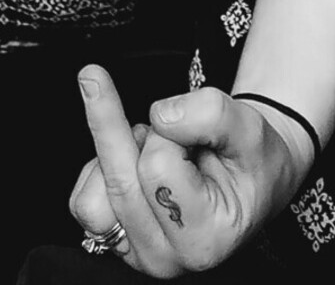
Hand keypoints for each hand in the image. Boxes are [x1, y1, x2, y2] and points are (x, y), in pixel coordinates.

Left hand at [69, 65, 309, 276]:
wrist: (250, 177)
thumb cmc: (251, 159)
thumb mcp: (250, 127)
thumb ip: (211, 113)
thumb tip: (160, 115)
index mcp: (205, 238)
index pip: (158, 168)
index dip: (166, 130)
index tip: (188, 124)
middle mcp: (168, 257)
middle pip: (120, 180)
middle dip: (119, 127)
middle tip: (96, 77)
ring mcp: (138, 255)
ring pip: (94, 197)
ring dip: (108, 154)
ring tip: (143, 141)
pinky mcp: (114, 243)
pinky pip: (83, 202)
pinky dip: (95, 170)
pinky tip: (126, 158)